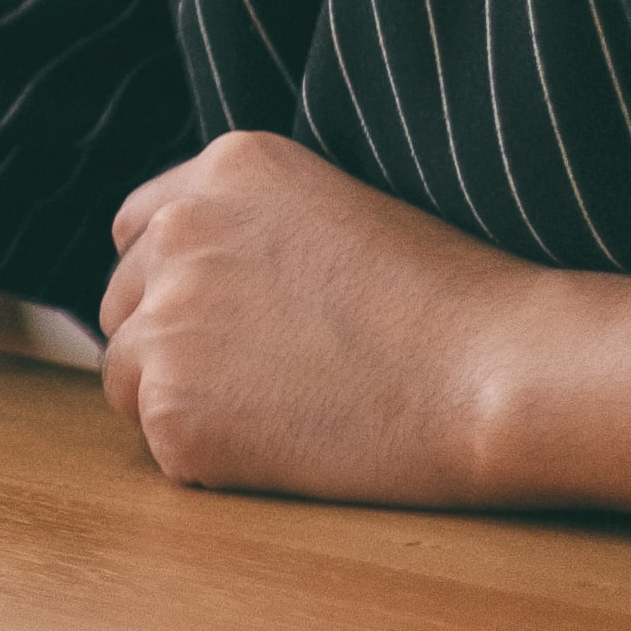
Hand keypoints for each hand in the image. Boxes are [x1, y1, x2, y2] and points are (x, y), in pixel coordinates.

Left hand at [97, 130, 559, 508]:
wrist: (503, 375)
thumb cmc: (454, 305)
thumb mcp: (337, 213)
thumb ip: (251, 228)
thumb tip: (196, 279)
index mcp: (223, 170)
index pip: (140, 230)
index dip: (176, 283)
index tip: (227, 323)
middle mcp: (176, 232)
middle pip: (126, 303)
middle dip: (175, 342)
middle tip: (265, 384)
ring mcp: (167, 319)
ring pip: (129, 375)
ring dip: (184, 402)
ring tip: (283, 419)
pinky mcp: (175, 408)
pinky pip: (162, 444)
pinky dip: (211, 461)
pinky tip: (288, 456)